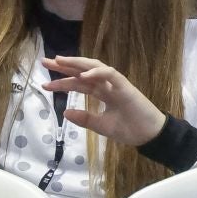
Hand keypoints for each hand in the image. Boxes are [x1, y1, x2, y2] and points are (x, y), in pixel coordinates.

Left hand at [43, 55, 165, 146]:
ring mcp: (116, 84)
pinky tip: (82, 75)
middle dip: (64, 66)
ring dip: (77, 63)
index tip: (45, 85)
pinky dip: (96, 72)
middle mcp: (107, 85)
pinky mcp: (126, 86)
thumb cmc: (131, 130)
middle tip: (45, 62)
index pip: (79, 84)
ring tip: (59, 60)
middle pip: (83, 71)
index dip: (62, 83)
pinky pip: (110, 74)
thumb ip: (85, 118)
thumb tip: (65, 112)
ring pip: (95, 67)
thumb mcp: (102, 126)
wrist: (151, 137)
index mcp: (103, 93)